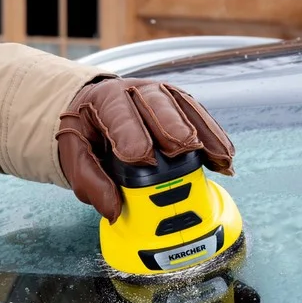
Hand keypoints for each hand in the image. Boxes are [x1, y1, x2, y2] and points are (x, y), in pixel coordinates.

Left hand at [56, 78, 234, 222]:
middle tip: (186, 149)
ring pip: (184, 107)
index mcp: (105, 100)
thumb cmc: (88, 136)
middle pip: (157, 103)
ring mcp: (161, 94)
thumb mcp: (76, 157)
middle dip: (173, 126)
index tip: (141, 157)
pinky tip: (225, 156)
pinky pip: (200, 116)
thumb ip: (90, 182)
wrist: (95, 111)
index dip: (130, 134)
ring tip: (220, 157)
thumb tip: (113, 211)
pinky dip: (214, 136)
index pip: (118, 113)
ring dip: (205, 132)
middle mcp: (135, 90)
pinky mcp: (179, 103)